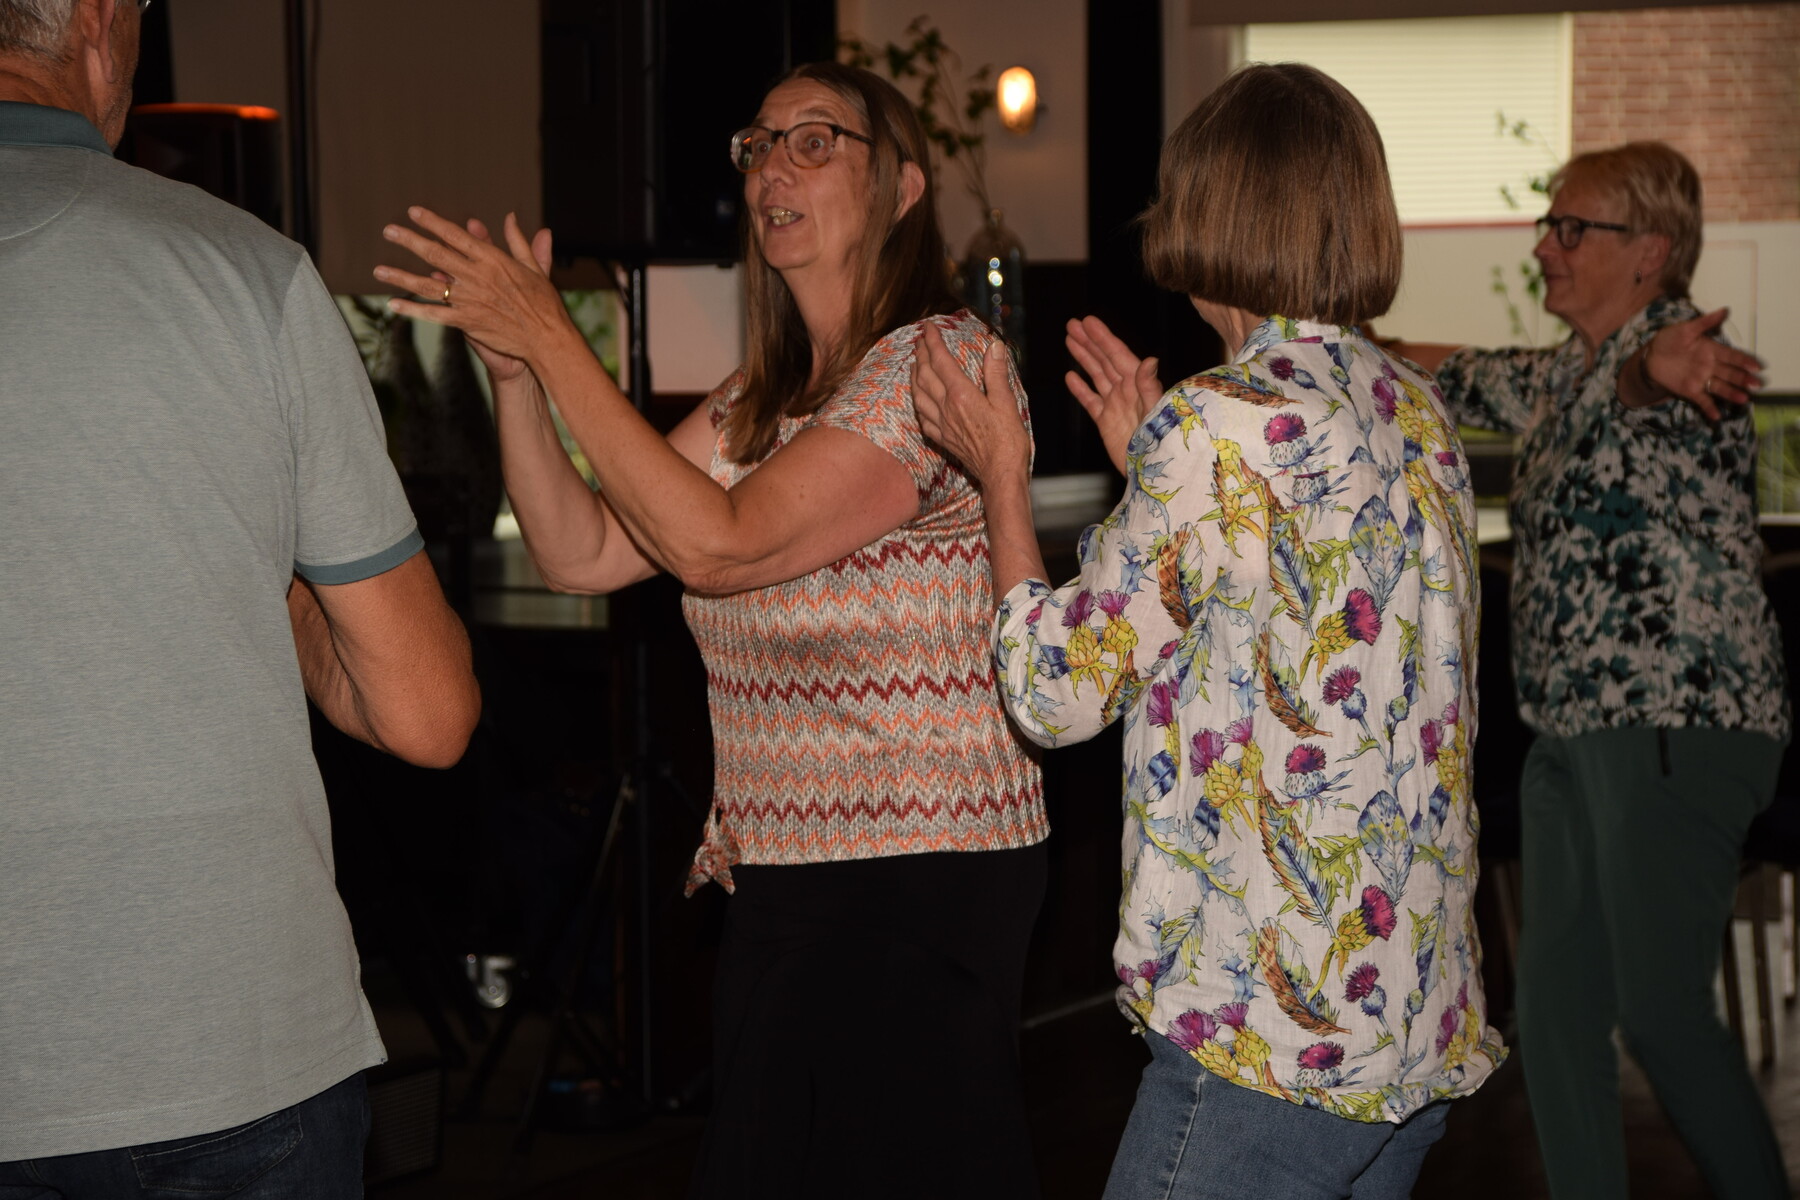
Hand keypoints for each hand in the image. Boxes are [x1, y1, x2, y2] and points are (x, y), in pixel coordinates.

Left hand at [374, 208, 567, 367]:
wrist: (546, 338)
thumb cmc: (544, 303)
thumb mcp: (534, 267)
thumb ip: (519, 241)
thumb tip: (510, 217)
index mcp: (493, 259)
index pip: (456, 235)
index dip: (432, 222)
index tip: (414, 213)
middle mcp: (477, 276)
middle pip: (435, 253)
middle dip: (409, 240)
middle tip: (388, 232)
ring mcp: (469, 299)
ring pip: (428, 284)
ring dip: (401, 276)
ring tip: (378, 271)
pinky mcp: (467, 322)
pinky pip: (433, 315)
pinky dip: (413, 310)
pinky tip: (394, 305)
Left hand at [911, 324, 1029, 488]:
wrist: (1000, 474)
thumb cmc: (1008, 441)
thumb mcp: (1007, 403)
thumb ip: (996, 373)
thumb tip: (994, 346)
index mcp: (962, 395)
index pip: (941, 361)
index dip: (933, 341)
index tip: (929, 327)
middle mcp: (946, 408)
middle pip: (925, 375)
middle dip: (921, 353)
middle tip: (920, 340)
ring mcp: (942, 424)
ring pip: (918, 394)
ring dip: (914, 375)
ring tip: (915, 363)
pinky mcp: (943, 438)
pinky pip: (922, 417)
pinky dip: (917, 402)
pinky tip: (918, 400)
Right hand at [1064, 316, 1162, 473]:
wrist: (1152, 470)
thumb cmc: (1161, 441)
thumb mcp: (1156, 411)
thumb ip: (1150, 387)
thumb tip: (1150, 360)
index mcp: (1137, 385)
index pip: (1117, 355)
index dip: (1103, 337)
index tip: (1088, 321)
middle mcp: (1125, 391)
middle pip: (1104, 360)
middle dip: (1089, 341)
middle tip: (1073, 324)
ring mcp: (1115, 405)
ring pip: (1096, 375)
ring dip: (1083, 357)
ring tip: (1070, 340)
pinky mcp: (1105, 422)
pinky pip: (1090, 401)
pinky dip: (1080, 389)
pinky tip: (1070, 377)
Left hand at [1643, 307, 1762, 420]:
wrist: (1650, 356)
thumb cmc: (1669, 340)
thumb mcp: (1685, 329)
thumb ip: (1704, 323)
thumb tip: (1725, 310)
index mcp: (1712, 350)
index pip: (1732, 356)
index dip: (1744, 361)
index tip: (1757, 366)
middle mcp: (1710, 366)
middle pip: (1730, 373)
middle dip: (1743, 379)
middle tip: (1756, 385)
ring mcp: (1701, 379)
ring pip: (1720, 387)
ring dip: (1732, 393)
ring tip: (1744, 399)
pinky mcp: (1690, 390)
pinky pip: (1702, 400)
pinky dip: (1709, 408)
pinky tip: (1717, 416)